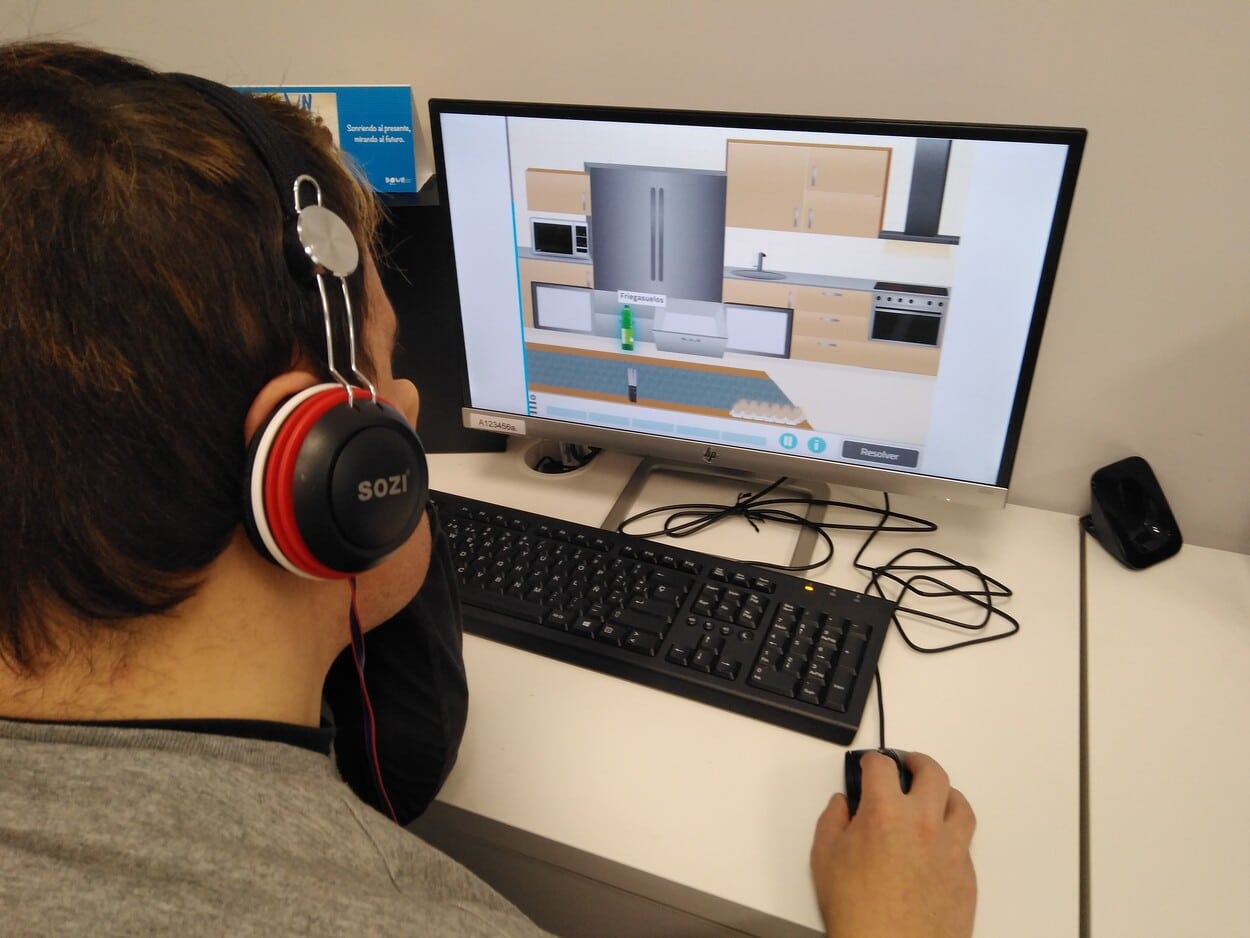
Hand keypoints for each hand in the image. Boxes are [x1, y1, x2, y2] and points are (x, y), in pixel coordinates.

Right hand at [810, 751, 976, 937]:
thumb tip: (842, 805)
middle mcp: (924, 823)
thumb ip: (832, 821)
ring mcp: (951, 849)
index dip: (872, 760)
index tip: (869, 764)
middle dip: (917, 762)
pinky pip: (966, 842)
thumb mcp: (825, 858)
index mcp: (886, 812)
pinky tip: (938, 841)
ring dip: (945, 794)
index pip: (882, 766)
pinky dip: (952, 833)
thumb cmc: (857, 912)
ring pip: (960, 805)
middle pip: (932, 773)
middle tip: (907, 764)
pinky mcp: (967, 875)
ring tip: (934, 797)